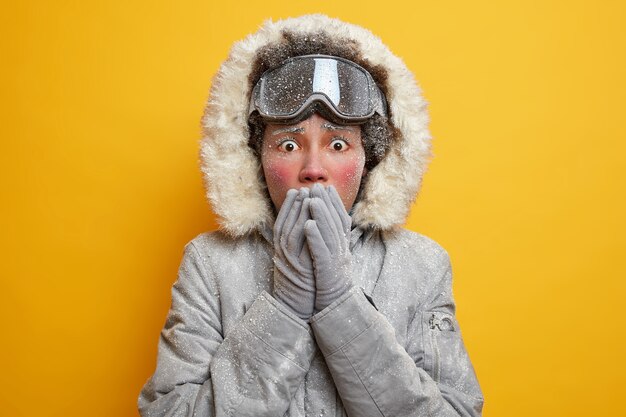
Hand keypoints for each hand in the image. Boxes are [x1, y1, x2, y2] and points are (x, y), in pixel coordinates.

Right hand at [272, 188, 315, 319]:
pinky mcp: (299, 270)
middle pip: (285, 224)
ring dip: (298, 215)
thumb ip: (299, 244)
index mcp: (282, 250)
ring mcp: (290, 261)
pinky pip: (300, 249)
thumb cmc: (300, 284)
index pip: (282, 223)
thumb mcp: (298, 260)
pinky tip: (310, 222)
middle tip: (303, 189)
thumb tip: (305, 224)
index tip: (296, 191)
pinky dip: (304, 234)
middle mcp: (282, 253)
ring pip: (291, 233)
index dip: (288, 206)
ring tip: (307, 198)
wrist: (298, 308)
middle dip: (294, 206)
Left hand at [306, 184, 352, 312]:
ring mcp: (336, 260)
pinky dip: (315, 237)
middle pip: (334, 222)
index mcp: (342, 246)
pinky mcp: (327, 271)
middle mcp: (342, 250)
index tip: (326, 188)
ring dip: (320, 216)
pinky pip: (321, 251)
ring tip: (312, 200)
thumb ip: (330, 240)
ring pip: (329, 233)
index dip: (334, 203)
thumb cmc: (330, 280)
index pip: (340, 219)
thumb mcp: (332, 257)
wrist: (335, 306)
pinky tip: (307, 225)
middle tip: (317, 187)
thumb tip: (323, 222)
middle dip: (326, 203)